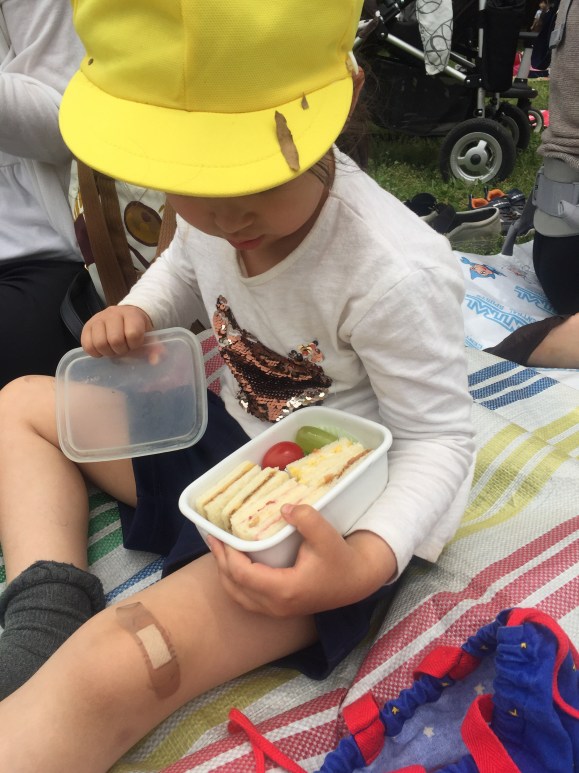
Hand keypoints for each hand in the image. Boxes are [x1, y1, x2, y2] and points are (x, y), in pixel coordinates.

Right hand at [81, 305, 152, 357]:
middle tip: (123, 349)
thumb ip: (154, 349)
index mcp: (132, 314)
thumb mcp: (149, 337)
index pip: (133, 334)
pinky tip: (103, 350)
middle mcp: (113, 313)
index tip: (135, 344)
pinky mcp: (87, 326)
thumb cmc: (138, 329)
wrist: (126, 316)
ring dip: (108, 352)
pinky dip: (95, 352)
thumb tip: (154, 361)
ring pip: (99, 343)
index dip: (135, 344)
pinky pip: (87, 345)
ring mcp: (98, 318)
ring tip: (113, 349)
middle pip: (115, 340)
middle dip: (121, 350)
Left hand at [207, 504, 396, 617]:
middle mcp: (276, 605)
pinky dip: (235, 583)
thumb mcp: (326, 536)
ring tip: (220, 551)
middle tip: (213, 539)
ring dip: (225, 575)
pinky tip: (234, 567)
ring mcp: (278, 611)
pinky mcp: (280, 609)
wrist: (357, 580)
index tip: (220, 535)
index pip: (243, 575)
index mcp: (284, 589)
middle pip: (235, 588)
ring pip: (239, 597)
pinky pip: (247, 600)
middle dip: (221, 563)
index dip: (228, 556)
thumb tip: (283, 509)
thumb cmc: (341, 558)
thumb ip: (306, 519)